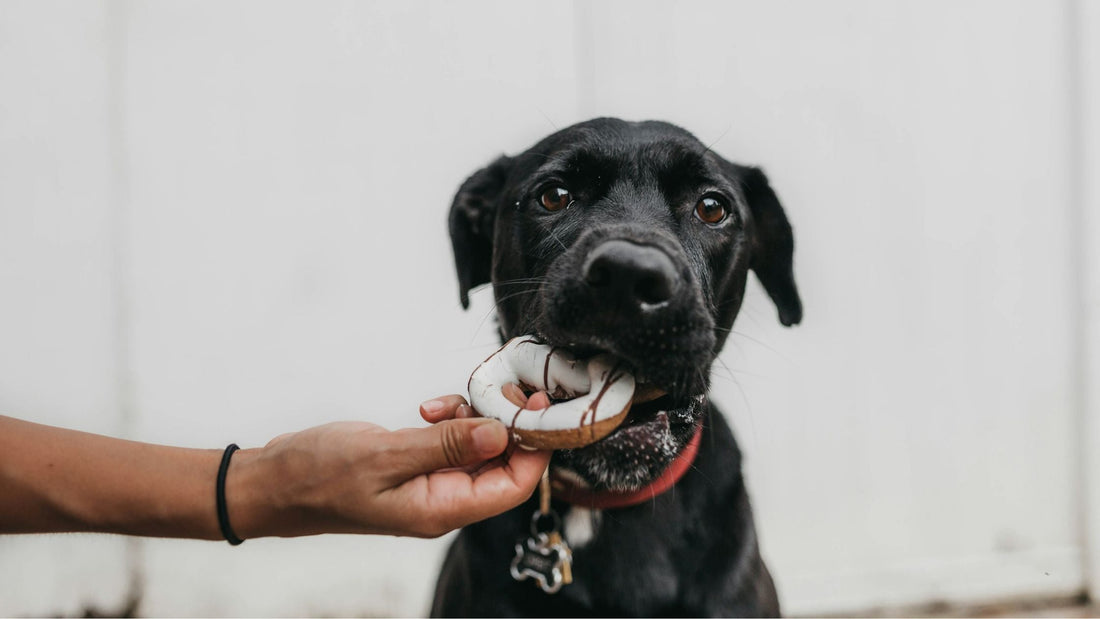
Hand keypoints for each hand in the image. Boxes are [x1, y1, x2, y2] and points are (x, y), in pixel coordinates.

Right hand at [227, 394, 551, 537]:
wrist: (272, 482)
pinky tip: (427, 408)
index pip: (514, 486)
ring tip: (447, 400)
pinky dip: (450, 419)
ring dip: (475, 417)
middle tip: (499, 387)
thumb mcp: (385, 455)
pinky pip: (452, 442)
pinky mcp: (416, 466)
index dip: (535, 447)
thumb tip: (502, 433)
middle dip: (508, 424)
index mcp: (441, 510)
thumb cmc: (317, 476)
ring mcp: (430, 484)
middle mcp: (443, 502)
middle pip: (503, 465)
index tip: (538, 406)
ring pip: (478, 448)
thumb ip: (446, 445)